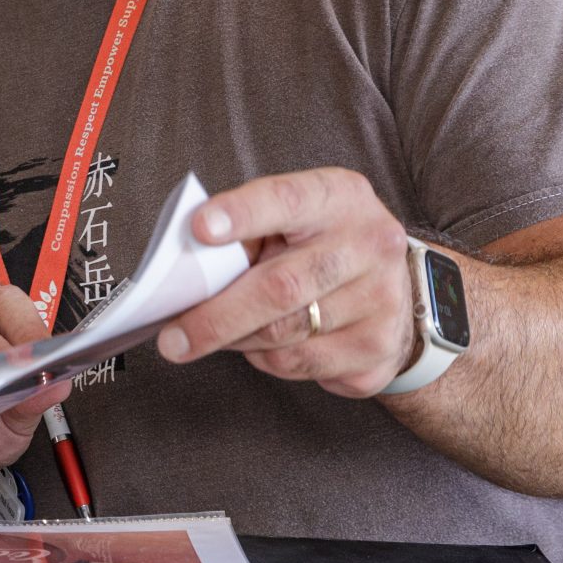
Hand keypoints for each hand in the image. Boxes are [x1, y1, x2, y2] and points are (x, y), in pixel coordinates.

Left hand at [157, 168, 421, 398]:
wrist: (391, 283)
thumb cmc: (316, 242)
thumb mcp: (289, 219)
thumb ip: (245, 234)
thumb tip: (185, 273)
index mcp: (339, 197)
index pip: (286, 200)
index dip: (241, 214)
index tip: (199, 229)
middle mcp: (370, 245)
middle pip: (282, 287)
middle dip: (217, 317)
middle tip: (172, 339)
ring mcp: (382, 301)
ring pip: (286, 335)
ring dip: (235, 341)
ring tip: (211, 336)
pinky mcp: (379, 350)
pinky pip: (301, 365)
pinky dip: (265, 359)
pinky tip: (259, 345)